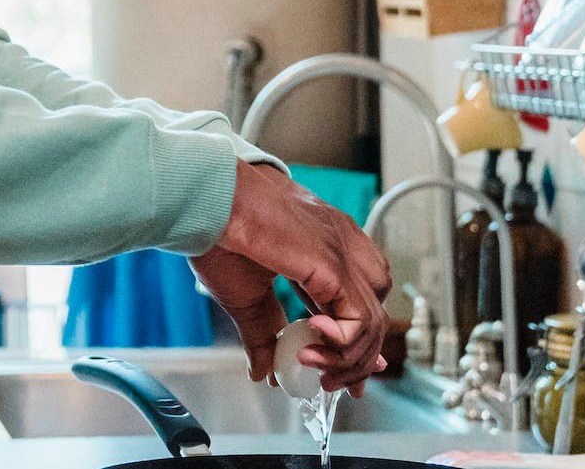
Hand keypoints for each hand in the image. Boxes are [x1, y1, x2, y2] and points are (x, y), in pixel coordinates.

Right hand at [204, 161, 391, 393]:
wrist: (209, 203)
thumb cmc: (219, 232)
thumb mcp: (246, 295)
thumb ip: (262, 332)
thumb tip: (262, 370)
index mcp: (324, 243)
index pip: (359, 296)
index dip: (354, 337)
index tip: (342, 368)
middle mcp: (342, 243)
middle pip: (375, 308)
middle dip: (359, 355)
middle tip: (336, 381)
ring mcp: (343, 250)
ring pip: (374, 318)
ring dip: (348, 357)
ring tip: (312, 365)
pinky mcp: (334, 264)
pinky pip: (361, 318)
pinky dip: (344, 343)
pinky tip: (312, 346)